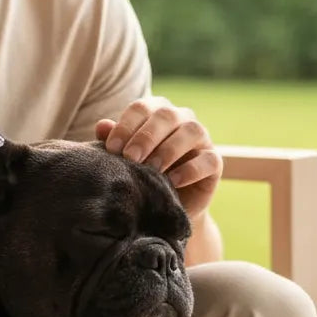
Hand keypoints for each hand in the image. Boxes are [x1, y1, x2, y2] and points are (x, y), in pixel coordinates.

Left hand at [95, 96, 222, 220]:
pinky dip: (190, 170)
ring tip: (152, 170)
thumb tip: (102, 125)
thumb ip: (114, 141)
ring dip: (169, 149)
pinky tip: (172, 182)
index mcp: (155, 112)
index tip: (112, 149)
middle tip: (131, 157)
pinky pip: (208, 159)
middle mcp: (181, 119)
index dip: (126, 125)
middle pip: (166, 115)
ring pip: (191, 130)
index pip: (141, 108)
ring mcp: (201, 139)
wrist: (163, 208)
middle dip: (146, 136)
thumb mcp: (124, 160)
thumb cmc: (140, 175)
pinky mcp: (214, 162)